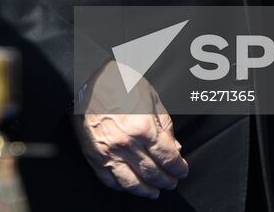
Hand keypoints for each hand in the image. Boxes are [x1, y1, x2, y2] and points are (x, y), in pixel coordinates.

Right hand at [75, 61, 187, 197]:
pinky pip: (110, 180)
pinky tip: (131, 185)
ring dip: (147, 191)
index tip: (182, 170)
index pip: (167, 157)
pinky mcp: (95, 157)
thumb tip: (175, 147)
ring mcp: (109, 153)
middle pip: (152, 173)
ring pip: (132, 183)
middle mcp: (127, 144)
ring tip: (155, 192)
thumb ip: (165, 124)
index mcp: (144, 127)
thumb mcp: (151, 97)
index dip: (178, 167)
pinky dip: (123, 187)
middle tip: (173, 182)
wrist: (91, 81)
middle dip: (166, 180)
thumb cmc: (122, 84)